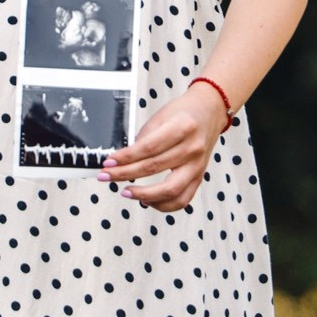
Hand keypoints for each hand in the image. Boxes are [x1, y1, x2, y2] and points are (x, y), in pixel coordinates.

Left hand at [101, 84, 223, 211]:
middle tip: (106, 176)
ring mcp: (197, 165)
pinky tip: (147, 200)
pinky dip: (163, 204)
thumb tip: (123, 160)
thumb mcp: (161, 116)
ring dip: (144, 195)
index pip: (148, 148)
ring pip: (170, 189)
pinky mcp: (199, 177)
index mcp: (182, 127)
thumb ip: (144, 138)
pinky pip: (182, 199)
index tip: (108, 162)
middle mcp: (192, 148)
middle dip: (125, 174)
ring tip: (126, 192)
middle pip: (154, 167)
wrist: (210, 112)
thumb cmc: (184, 113)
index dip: (125, 157)